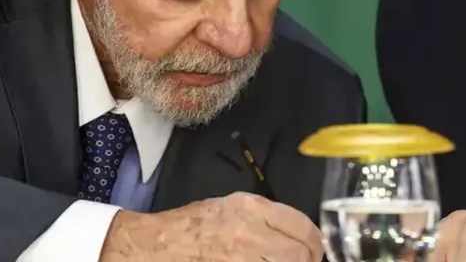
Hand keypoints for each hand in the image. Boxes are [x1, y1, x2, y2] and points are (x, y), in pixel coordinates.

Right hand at [98, 192, 323, 260]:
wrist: (151, 246)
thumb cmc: (187, 228)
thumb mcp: (229, 209)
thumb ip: (263, 219)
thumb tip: (294, 237)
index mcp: (250, 208)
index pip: (303, 228)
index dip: (314, 244)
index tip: (314, 253)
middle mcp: (249, 232)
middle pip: (300, 254)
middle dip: (305, 260)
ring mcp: (241, 257)